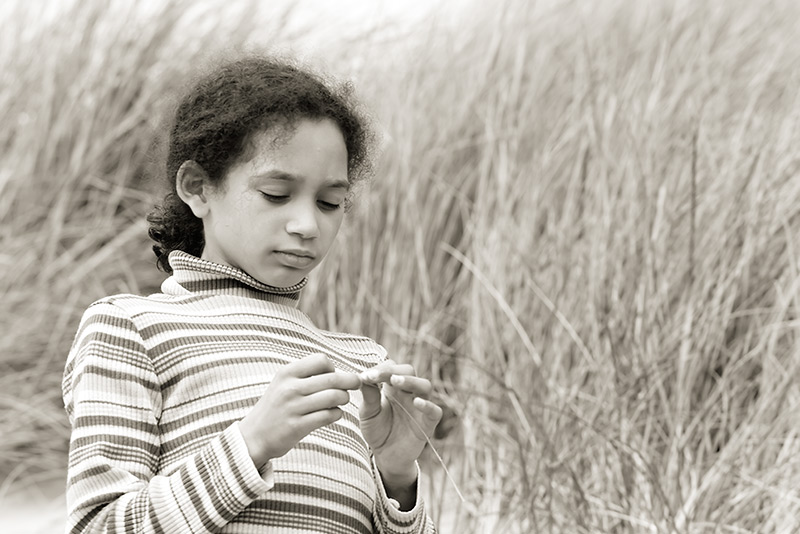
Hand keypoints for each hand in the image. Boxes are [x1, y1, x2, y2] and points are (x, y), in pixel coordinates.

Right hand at [240, 353, 361, 467]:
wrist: (253, 436)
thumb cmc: (275, 407)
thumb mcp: (283, 383)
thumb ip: (305, 375)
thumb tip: (336, 370)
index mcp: (287, 373)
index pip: (321, 360)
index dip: (333, 367)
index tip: (333, 376)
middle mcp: (290, 388)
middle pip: (332, 379)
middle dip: (350, 381)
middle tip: (356, 384)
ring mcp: (293, 408)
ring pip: (334, 397)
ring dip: (344, 398)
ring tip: (342, 401)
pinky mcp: (298, 426)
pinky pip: (329, 416)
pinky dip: (337, 414)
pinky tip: (333, 414)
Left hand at [359, 361, 442, 487]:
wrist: (386, 455)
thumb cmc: (377, 430)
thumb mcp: (368, 413)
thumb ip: (368, 396)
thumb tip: (362, 377)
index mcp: (392, 387)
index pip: (391, 367)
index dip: (379, 369)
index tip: (364, 376)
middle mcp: (408, 392)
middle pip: (409, 371)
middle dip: (393, 370)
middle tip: (377, 376)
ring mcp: (419, 406)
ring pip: (424, 385)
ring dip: (411, 381)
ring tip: (395, 381)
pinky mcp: (428, 423)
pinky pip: (434, 411)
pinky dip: (427, 405)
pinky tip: (417, 402)